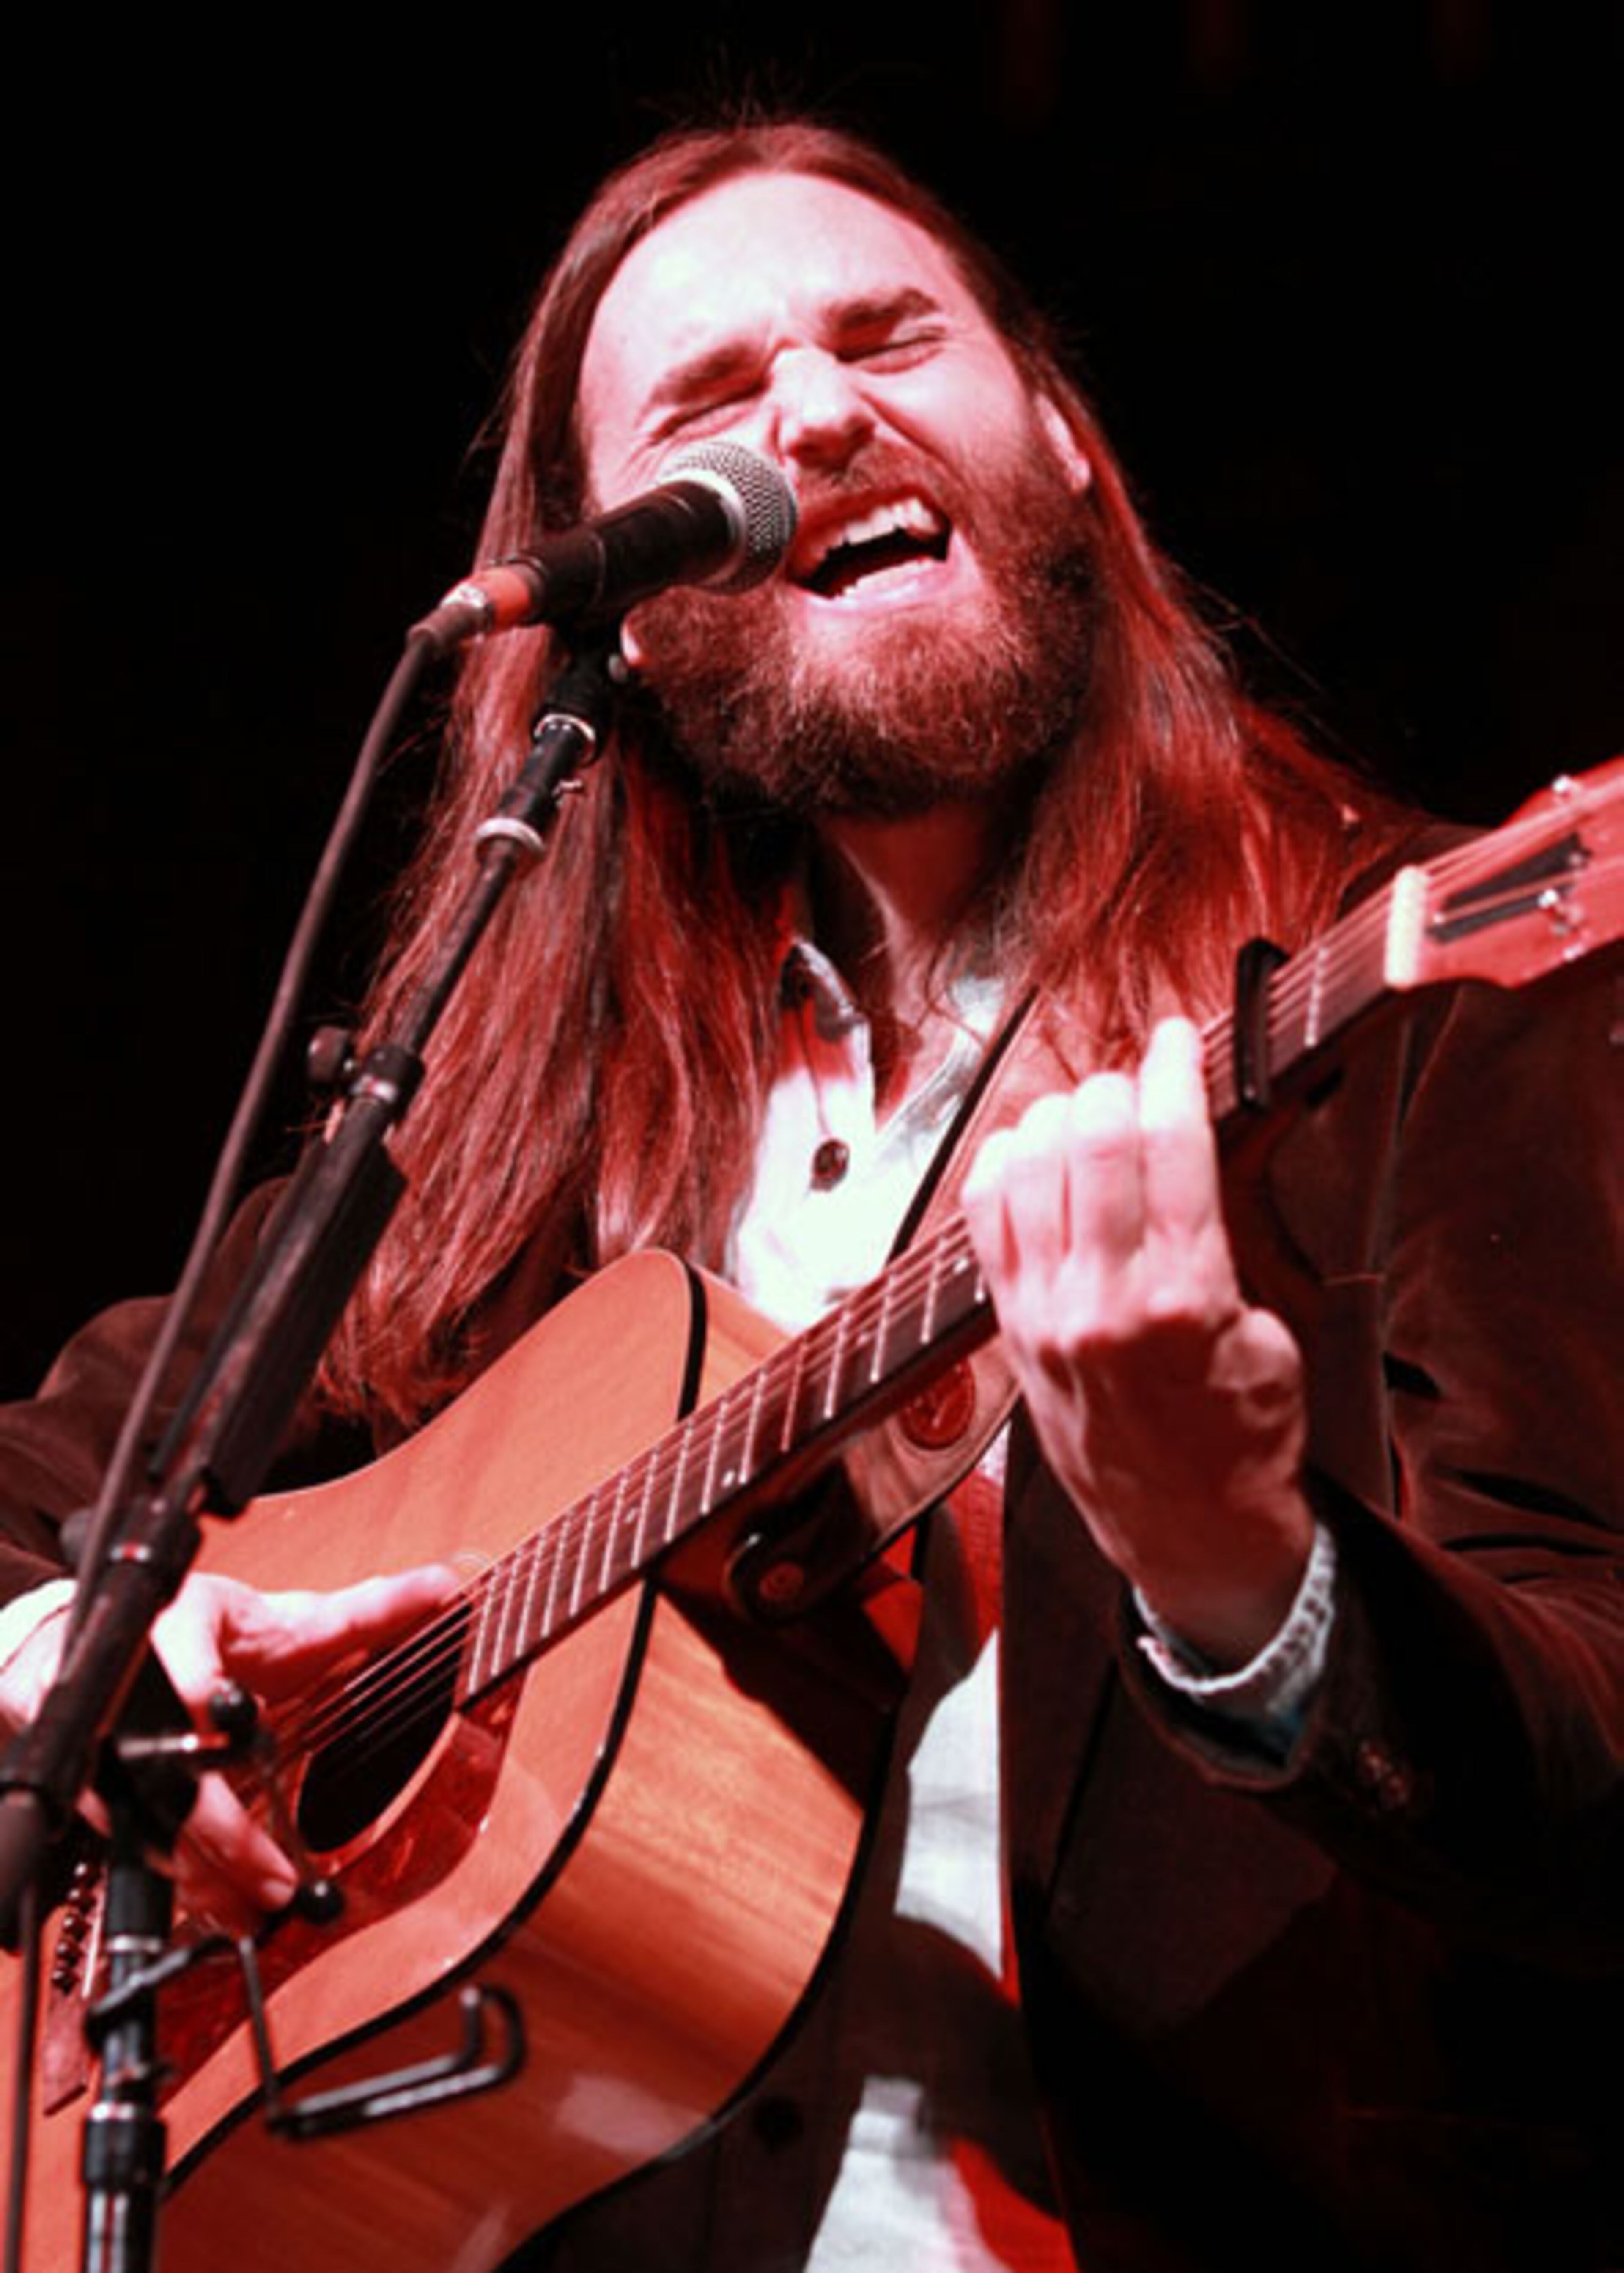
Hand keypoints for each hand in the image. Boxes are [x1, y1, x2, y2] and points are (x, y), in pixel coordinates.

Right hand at [2, 1564, 457, 1933]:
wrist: (110, 1643)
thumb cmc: (203, 1629)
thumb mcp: (282, 1614)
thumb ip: (362, 1611)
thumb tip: (441, 1587)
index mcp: (175, 1630)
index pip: (183, 1672)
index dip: (207, 1707)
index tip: (246, 1732)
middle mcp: (128, 1692)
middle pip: (163, 1771)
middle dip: (216, 1831)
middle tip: (274, 1880)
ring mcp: (102, 1749)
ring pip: (145, 1820)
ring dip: (203, 1873)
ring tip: (259, 1910)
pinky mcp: (99, 1791)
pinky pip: (138, 1843)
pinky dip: (187, 1879)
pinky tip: (226, 1909)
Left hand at [962, 1015, 1312, 1665]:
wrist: (1187, 1533)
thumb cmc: (1243, 1437)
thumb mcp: (1269, 1335)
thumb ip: (1229, 1242)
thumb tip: (1198, 1148)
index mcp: (1186, 1301)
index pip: (1171, 1143)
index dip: (1175, 1070)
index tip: (1181, 1036)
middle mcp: (1102, 1302)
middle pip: (1090, 1141)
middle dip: (1117, 1085)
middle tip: (1140, 1079)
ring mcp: (1044, 1315)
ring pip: (1027, 1166)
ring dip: (1060, 1117)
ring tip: (1091, 1113)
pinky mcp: (1009, 1327)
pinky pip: (983, 1214)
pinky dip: (1005, 1162)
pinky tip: (1034, 1151)